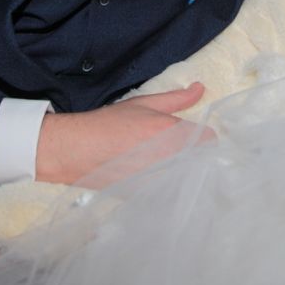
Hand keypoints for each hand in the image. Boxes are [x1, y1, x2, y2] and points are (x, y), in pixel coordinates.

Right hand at [35, 82, 210, 186]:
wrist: (75, 150)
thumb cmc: (108, 124)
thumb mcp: (143, 104)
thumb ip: (176, 98)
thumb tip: (201, 88)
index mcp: (170, 131)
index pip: (209, 140)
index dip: (203, 138)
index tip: (194, 139)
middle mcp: (168, 157)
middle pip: (201, 162)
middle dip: (196, 158)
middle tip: (180, 154)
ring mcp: (158, 180)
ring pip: (187, 180)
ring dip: (183, 175)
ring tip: (165, 168)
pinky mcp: (147, 196)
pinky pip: (170, 195)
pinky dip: (168, 190)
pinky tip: (153, 181)